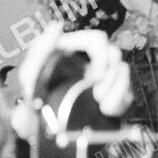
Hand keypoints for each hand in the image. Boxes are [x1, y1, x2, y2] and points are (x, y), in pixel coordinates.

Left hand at [11, 27, 131, 138]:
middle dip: (110, 75)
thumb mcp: (30, 74)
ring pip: (124, 71)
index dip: (102, 54)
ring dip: (114, 88)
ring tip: (98, 103)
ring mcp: (104, 79)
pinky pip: (127, 93)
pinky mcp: (113, 97)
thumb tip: (57, 26)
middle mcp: (90, 61)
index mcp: (74, 51)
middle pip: (115, 53)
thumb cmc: (33, 100)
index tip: (97, 76)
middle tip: (97, 94)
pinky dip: (118, 101)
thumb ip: (41, 48)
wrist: (41, 131)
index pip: (98, 39)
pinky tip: (104, 110)